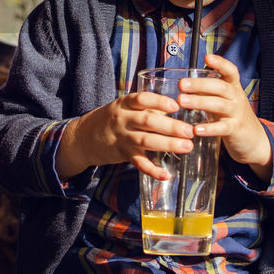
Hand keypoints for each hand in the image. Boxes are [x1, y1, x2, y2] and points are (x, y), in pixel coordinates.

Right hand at [55, 90, 192, 179]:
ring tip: (187, 146)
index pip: (142, 99)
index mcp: (124, 104)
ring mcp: (122, 138)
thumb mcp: (124, 108)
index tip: (176, 106)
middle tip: (189, 131)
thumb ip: (147, 108)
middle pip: (147, 121)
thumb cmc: (111, 119)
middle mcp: (122, 120)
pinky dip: (152, 170)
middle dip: (170, 126)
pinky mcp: (122, 155)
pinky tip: (166, 174)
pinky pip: (138, 163)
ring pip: (145, 141)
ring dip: (168, 144)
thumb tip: (177, 110)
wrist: (84, 137)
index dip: (159, 101)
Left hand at [177, 54, 273, 180]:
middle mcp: (236, 97)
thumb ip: (208, 91)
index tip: (207, 57)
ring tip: (182, 101)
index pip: (231, 71)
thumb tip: (184, 83)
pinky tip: (196, 129)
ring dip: (200, 102)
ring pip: (219, 105)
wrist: (253, 138)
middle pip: (220, 87)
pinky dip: (209, 128)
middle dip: (200, 84)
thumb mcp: (224, 99)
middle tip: (182, 84)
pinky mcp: (235, 129)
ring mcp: (237, 113)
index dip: (221, 63)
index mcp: (233, 87)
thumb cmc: (232, 115)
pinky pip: (222, 127)